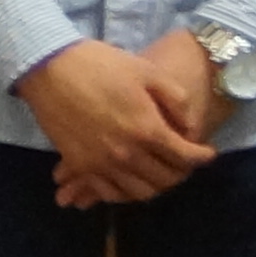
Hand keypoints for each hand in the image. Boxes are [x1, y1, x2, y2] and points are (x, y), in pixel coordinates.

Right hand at [16, 38, 215, 206]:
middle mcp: (127, 154)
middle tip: (183, 162)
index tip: (207, 152)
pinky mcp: (80, 165)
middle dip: (181, 172)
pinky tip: (129, 179)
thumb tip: (188, 128)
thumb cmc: (100, 64)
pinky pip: (108, 192)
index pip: (185, 157)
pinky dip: (125, 192)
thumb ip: (176, 100)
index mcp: (147, 129)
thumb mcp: (147, 70)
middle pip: (165, 179)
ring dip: (155, 185)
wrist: (48, 67)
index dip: (202, 157)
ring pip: (139, 192)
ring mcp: (101, 163)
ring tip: (157, 171)